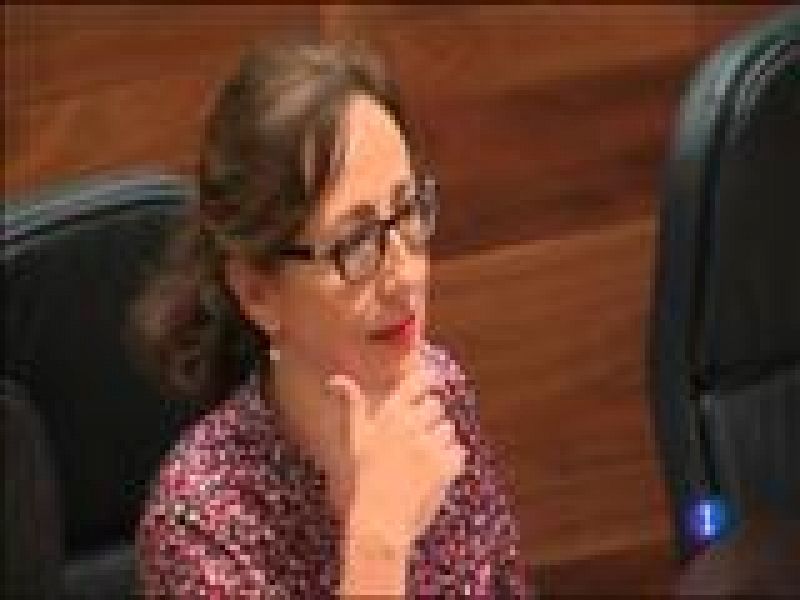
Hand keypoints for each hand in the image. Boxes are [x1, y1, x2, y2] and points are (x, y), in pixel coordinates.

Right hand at [323, 356, 466, 553]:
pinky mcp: (446, 465)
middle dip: (429, 422)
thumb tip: (336, 378)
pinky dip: (450, 463)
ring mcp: (430, 445)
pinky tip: (430, 476)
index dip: (425, 383)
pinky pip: (458, 452)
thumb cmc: (363, 479)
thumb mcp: (356, 438)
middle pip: (436, 406)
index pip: (418, 381)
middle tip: (413, 444)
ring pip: (448, 429)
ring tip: (419, 463)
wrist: (378, 522)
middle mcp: (411, 425)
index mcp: (389, 415)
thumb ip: (352, 405)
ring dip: (439, 443)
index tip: (426, 387)